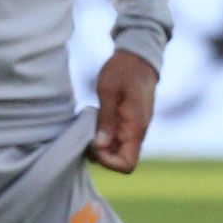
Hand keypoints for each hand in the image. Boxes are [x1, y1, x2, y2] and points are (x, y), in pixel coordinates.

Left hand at [88, 49, 157, 173]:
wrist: (137, 58)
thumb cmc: (123, 70)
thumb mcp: (108, 90)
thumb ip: (106, 119)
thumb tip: (100, 145)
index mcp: (136, 127)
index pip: (127, 164)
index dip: (107, 161)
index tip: (92, 143)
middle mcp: (138, 133)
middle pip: (121, 161)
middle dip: (100, 155)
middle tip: (84, 135)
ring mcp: (134, 129)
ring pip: (118, 152)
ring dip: (101, 146)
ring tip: (87, 127)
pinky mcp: (129, 123)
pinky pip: (117, 140)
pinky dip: (103, 137)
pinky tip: (93, 122)